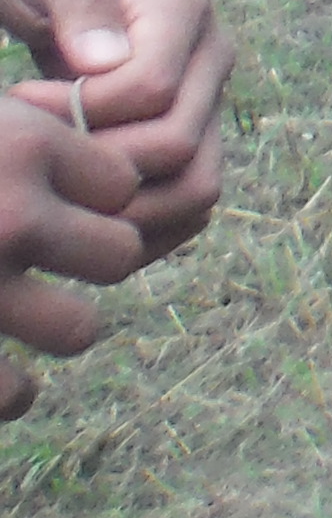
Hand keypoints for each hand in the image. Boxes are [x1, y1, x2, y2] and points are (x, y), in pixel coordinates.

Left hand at [0, 0, 229, 259]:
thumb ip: (80, 0)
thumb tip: (105, 62)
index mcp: (186, 10)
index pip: (152, 91)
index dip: (79, 112)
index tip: (19, 100)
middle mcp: (213, 60)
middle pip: (178, 148)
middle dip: (94, 166)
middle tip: (35, 157)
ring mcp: (210, 102)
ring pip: (196, 189)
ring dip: (123, 211)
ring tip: (56, 195)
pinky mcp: (196, 135)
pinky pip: (187, 205)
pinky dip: (140, 228)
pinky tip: (79, 214)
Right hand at [0, 100, 147, 420]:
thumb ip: (45, 125)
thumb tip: (133, 158)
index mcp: (23, 146)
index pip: (125, 179)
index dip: (98, 186)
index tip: (63, 185)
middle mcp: (10, 216)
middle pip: (119, 252)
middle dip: (93, 252)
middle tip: (57, 247)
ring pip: (77, 327)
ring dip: (60, 323)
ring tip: (28, 310)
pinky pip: (10, 392)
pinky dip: (10, 391)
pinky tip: (8, 377)